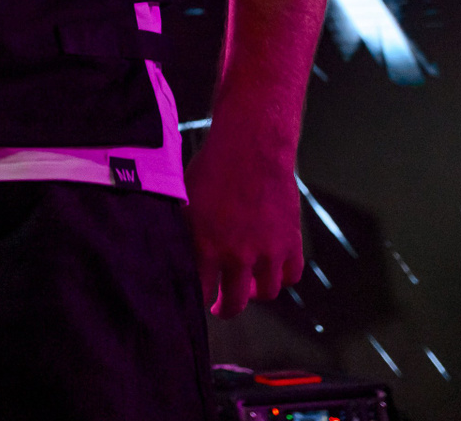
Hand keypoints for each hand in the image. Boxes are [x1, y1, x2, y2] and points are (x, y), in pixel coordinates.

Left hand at [183, 123, 303, 317]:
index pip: (200, 290)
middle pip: (234, 302)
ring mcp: (268, 251)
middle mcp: (238, 255)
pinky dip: (282, 277)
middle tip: (220, 307)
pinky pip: (291, 275)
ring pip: (266, 293)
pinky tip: (271, 271)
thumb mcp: (185, 201)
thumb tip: (169, 248)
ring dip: (254, 294)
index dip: (197, 299)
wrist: (251, 149)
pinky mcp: (291, 242)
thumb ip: (183, 231)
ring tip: (247, 287)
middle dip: (225, 309)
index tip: (196, 299)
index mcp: (206, 246)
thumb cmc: (212, 169)